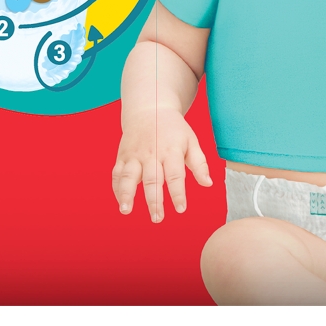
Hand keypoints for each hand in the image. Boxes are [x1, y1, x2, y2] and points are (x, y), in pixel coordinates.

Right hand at [112, 105, 211, 220]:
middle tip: (157, 218)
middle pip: (152, 178)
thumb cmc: (173, 128)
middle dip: (154, 200)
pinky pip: (117, 173)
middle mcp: (152, 152)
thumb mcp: (191, 140)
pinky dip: (117, 188)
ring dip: (126, 193)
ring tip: (126, 210)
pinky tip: (120, 202)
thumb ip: (199, 163)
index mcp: (171, 149)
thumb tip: (208, 184)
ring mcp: (135, 153)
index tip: (181, 209)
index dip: (178, 193)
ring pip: (129, 175)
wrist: (150, 107)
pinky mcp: (123, 155)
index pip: (175, 174)